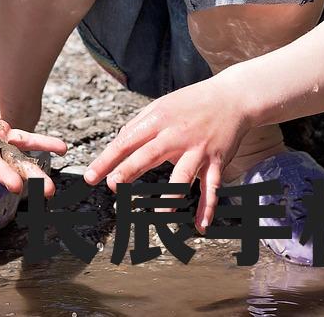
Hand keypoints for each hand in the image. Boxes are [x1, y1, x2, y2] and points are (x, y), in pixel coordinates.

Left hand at [83, 75, 250, 232]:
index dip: (107, 159)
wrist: (233, 97)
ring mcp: (198, 149)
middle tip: (113, 185)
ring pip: (183, 175)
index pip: (127, 140)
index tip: (90, 176)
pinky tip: (200, 226)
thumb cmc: (192, 103)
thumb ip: (139, 123)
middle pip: (149, 155)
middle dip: (129, 170)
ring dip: (171, 197)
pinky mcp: (217, 161)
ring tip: (158, 217)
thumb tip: (117, 142)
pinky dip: (207, 208)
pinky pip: (211, 188)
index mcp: (159, 120)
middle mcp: (177, 135)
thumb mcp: (162, 105)